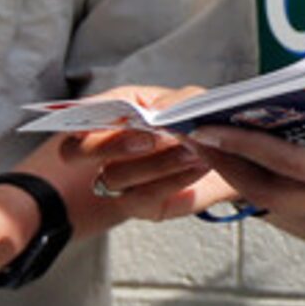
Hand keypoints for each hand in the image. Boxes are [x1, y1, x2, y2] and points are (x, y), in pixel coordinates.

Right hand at [56, 88, 237, 222]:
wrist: (227, 156)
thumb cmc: (199, 123)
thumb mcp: (189, 101)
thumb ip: (175, 101)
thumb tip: (163, 110)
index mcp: (112, 114)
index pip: (79, 115)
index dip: (83, 115)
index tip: (100, 117)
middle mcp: (106, 148)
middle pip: (77, 151)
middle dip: (112, 144)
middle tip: (151, 137)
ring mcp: (119, 180)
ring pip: (115, 176)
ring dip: (156, 162)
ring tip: (191, 150)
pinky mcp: (141, 204)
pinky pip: (146, 196)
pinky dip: (175, 178)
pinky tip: (198, 165)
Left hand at [188, 54, 304, 241]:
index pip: (295, 164)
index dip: (250, 148)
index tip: (211, 128)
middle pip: (273, 191)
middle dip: (229, 167)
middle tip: (193, 136)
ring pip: (282, 196)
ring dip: (245, 173)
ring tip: (216, 140)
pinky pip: (300, 191)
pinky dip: (271, 174)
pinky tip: (262, 147)